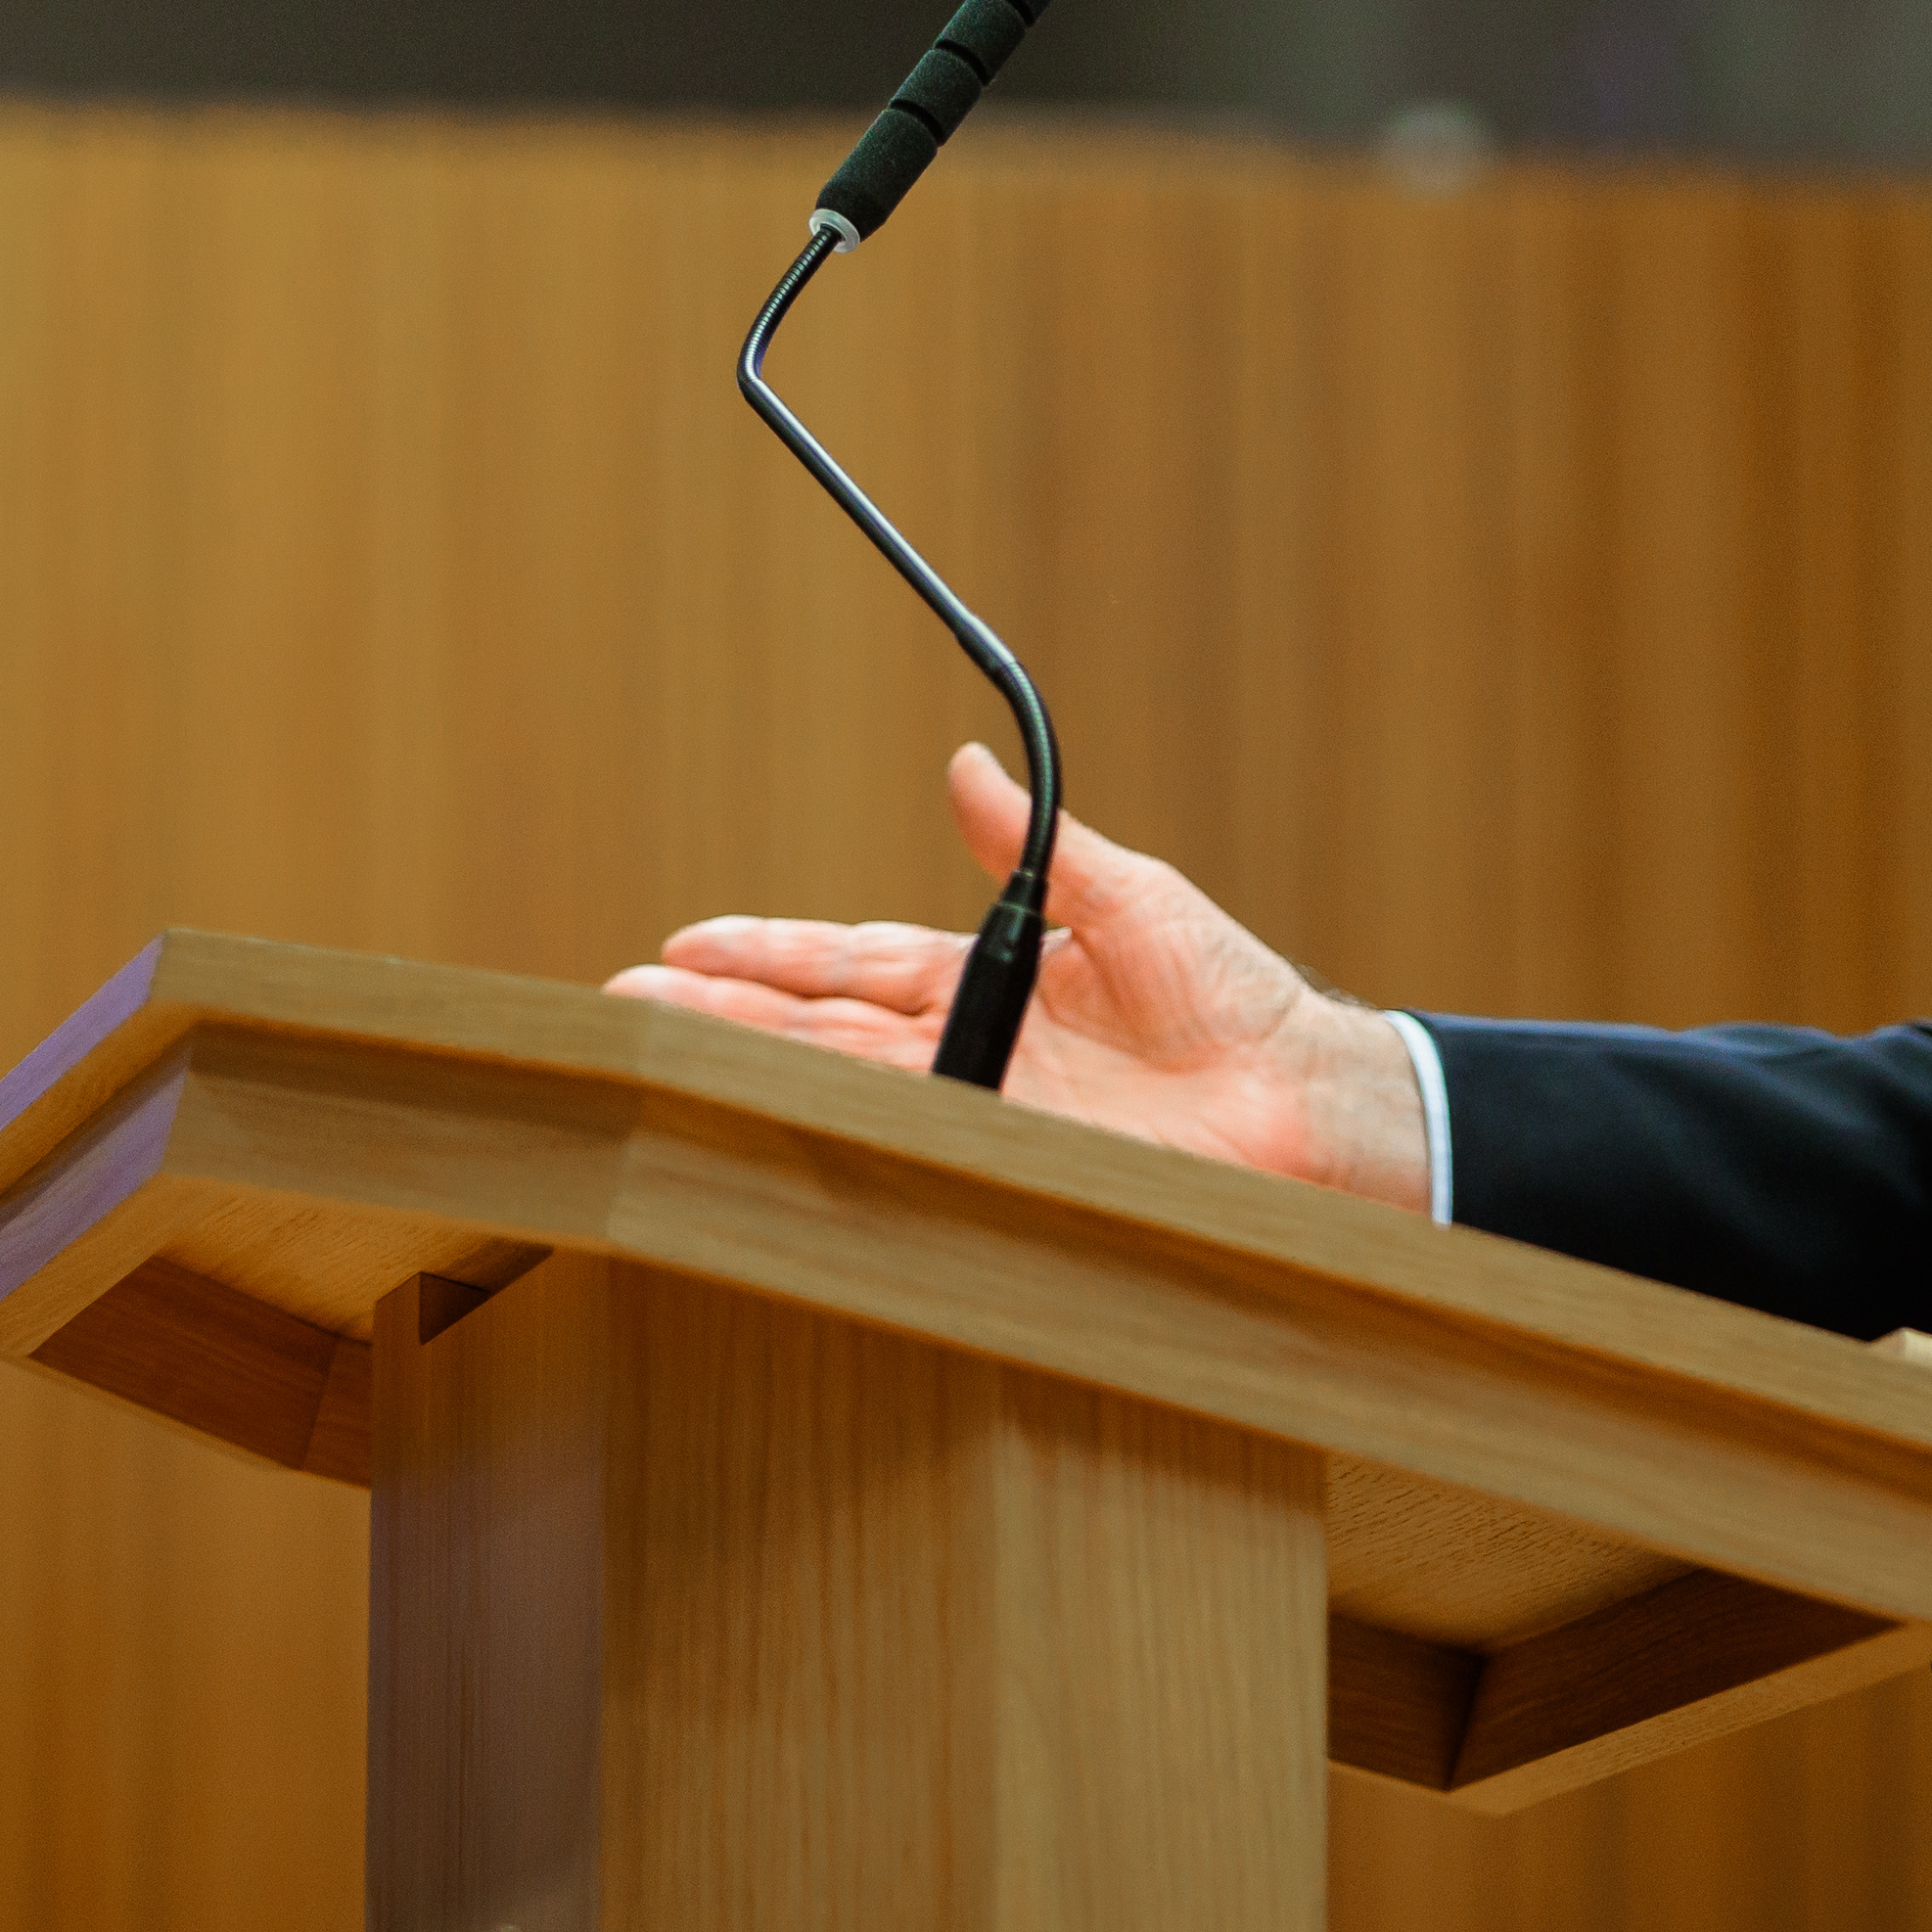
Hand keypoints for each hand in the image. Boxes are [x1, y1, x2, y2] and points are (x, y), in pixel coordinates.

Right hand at [601, 744, 1433, 1207]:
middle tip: (629, 1006)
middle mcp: (974, 1049)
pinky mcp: (1008, 1166)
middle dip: (723, 1015)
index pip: (855, 964)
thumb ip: (1036, 842)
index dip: (771, 955)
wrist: (1302, 1098)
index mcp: (997, 979)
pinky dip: (831, 1139)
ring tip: (661, 1054)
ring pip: (839, 1087)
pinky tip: (763, 1127)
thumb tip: (964, 765)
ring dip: (751, 1071)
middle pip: (821, 1028)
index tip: (686, 945)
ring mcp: (984, 1113)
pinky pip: (905, 1148)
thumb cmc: (1235, 997)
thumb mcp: (1129, 895)